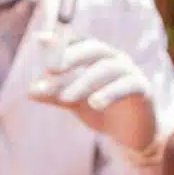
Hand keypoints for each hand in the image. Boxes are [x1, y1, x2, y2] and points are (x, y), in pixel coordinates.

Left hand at [29, 32, 155, 150]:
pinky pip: (127, 86)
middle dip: (71, 56)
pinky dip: (110, 93)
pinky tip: (94, 104)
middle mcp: (114, 58)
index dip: (60, 39)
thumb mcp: (74, 101)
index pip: (78, 40)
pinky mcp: (143, 89)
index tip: (39, 40)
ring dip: (84, 81)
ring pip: (107, 68)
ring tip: (65, 98)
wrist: (130, 134)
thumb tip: (30, 91)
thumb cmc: (101, 110)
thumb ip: (55, 94)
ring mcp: (130, 72)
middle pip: (94, 48)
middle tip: (51, 69)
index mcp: (96, 57)